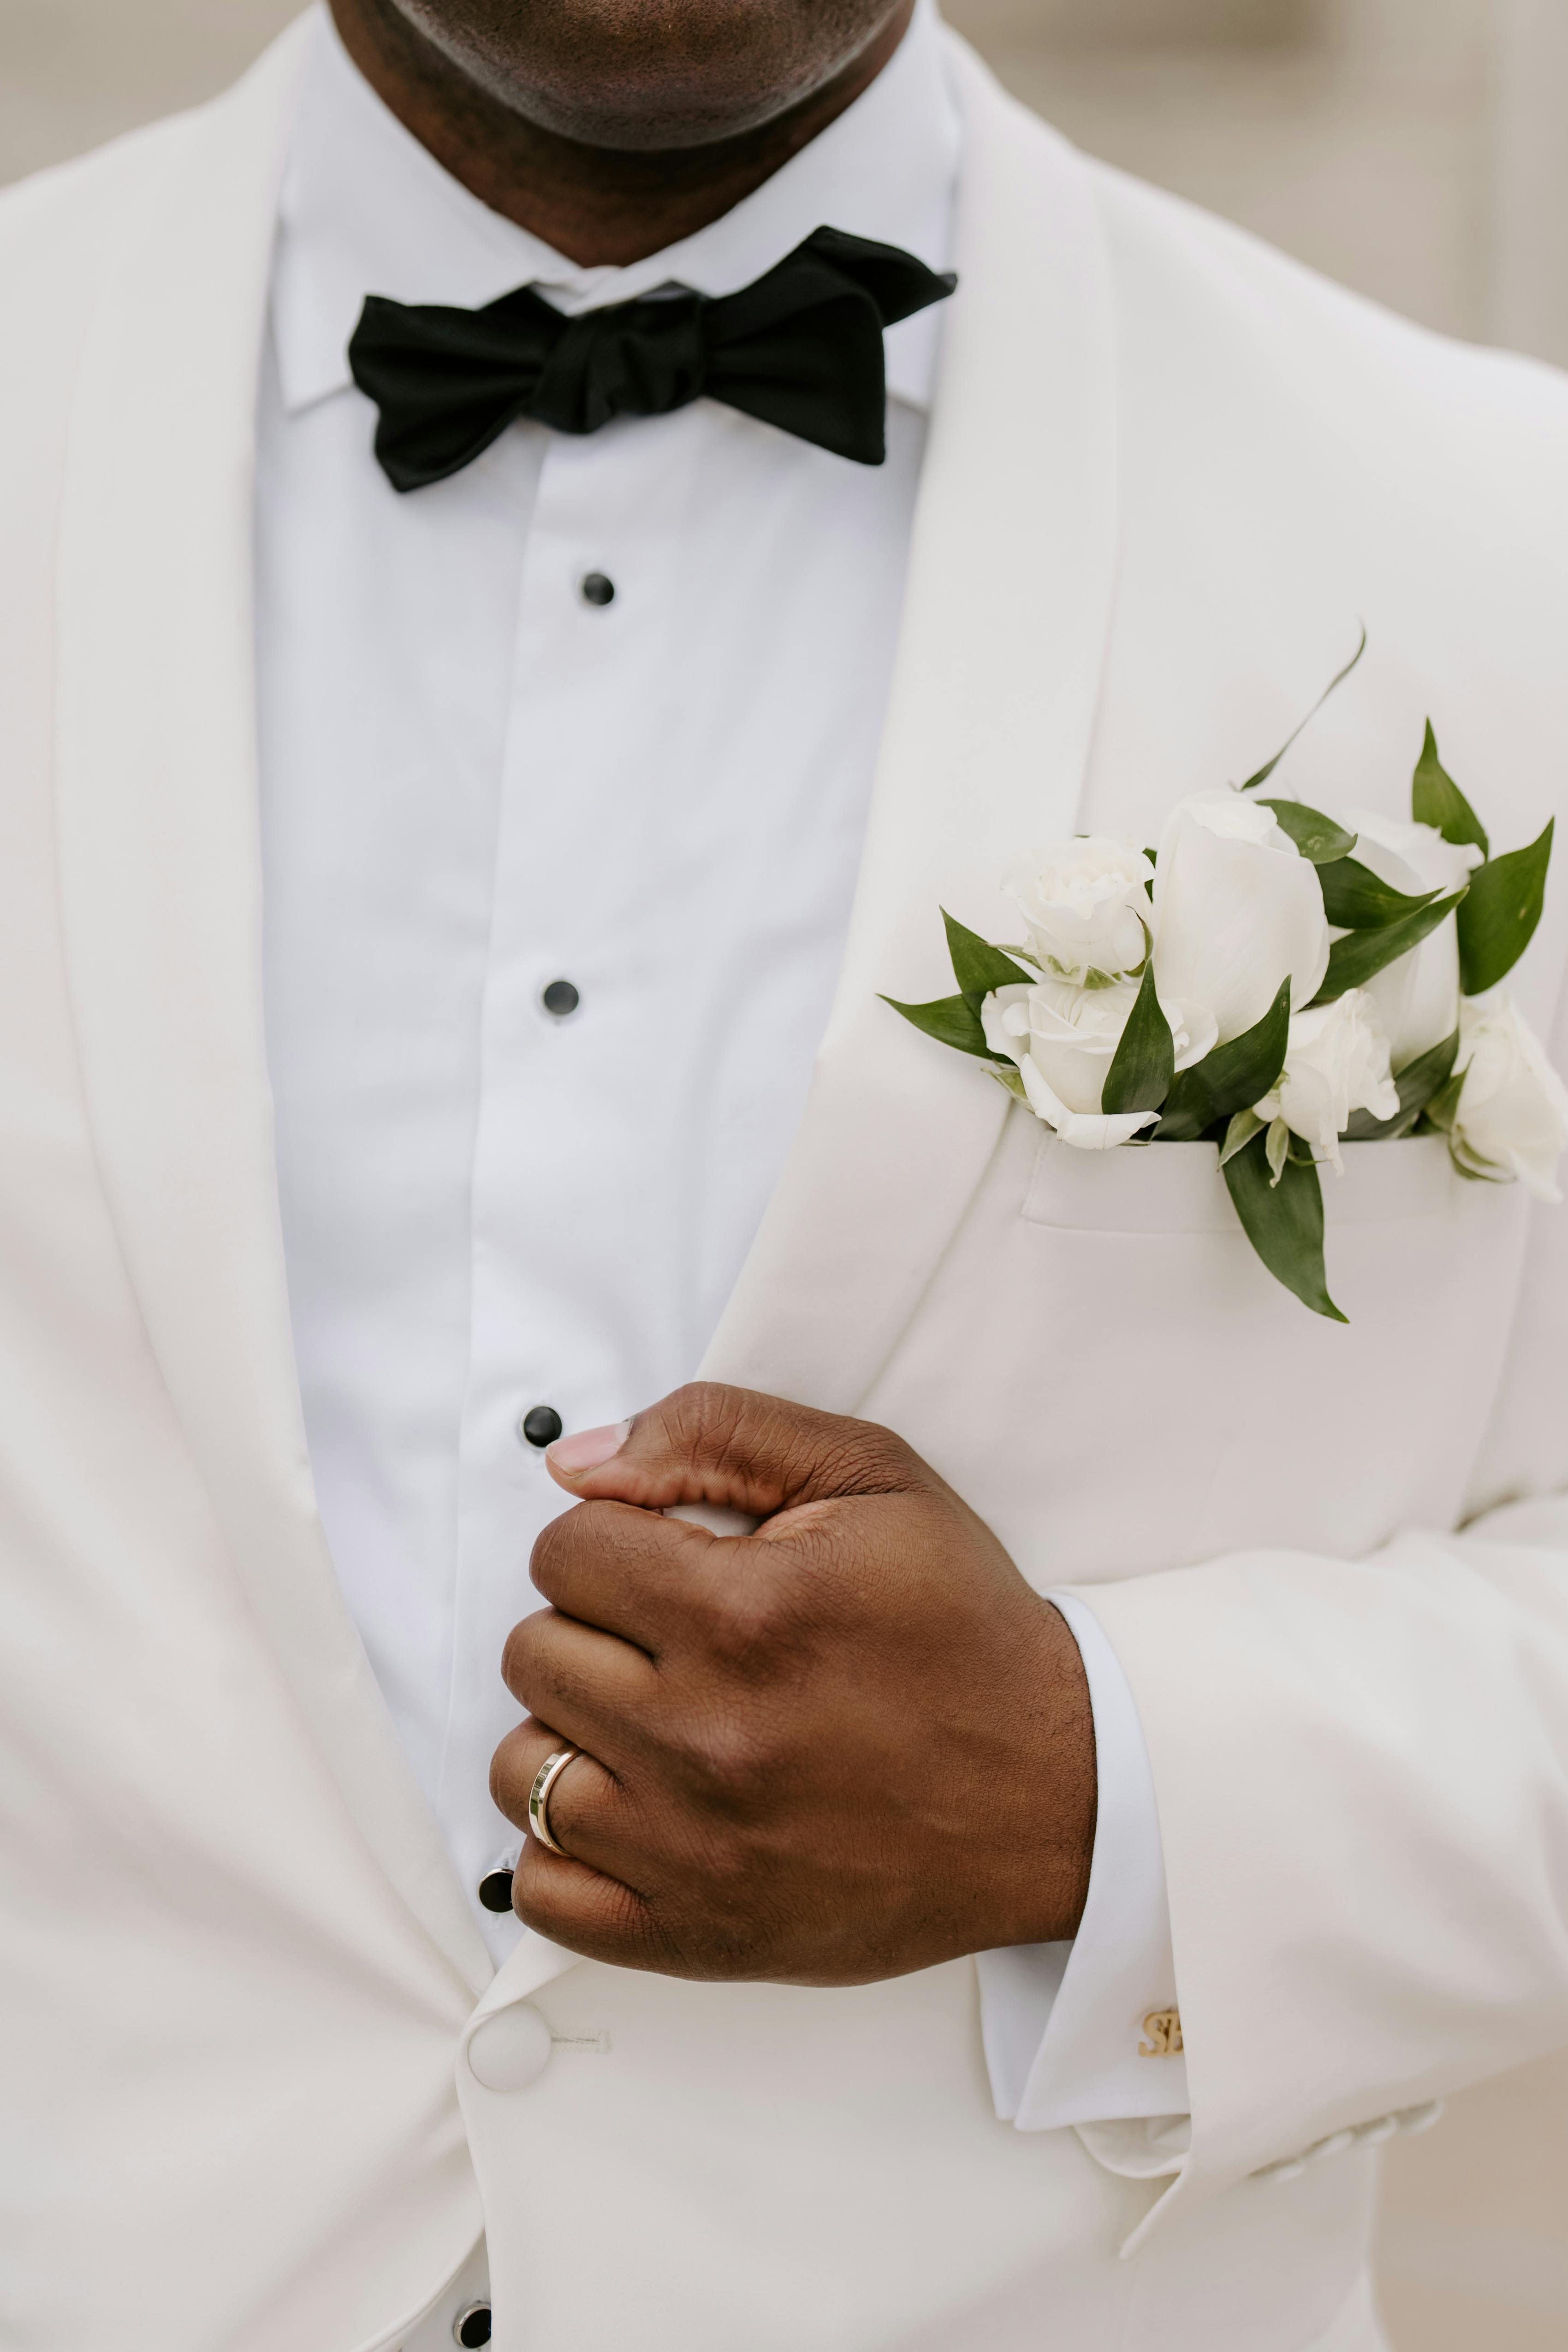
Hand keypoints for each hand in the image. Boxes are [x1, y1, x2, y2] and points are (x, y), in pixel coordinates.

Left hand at [491, 1384, 1096, 1984]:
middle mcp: (709, 1735)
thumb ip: (713, 1432)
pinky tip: (634, 1809)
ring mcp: (696, 1848)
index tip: (670, 1564)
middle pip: (533, 1652)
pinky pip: (544, 1892)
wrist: (1058, 1790)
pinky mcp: (699, 1933)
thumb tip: (577, 1463)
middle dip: (594, 1627)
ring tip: (655, 1721)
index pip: (564, 1551)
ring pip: (519, 1769)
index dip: (613, 1541)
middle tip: (673, 1640)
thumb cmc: (961, 1629)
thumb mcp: (869, 1475)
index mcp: (747, 1614)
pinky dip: (565, 1850)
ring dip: (572, 1733)